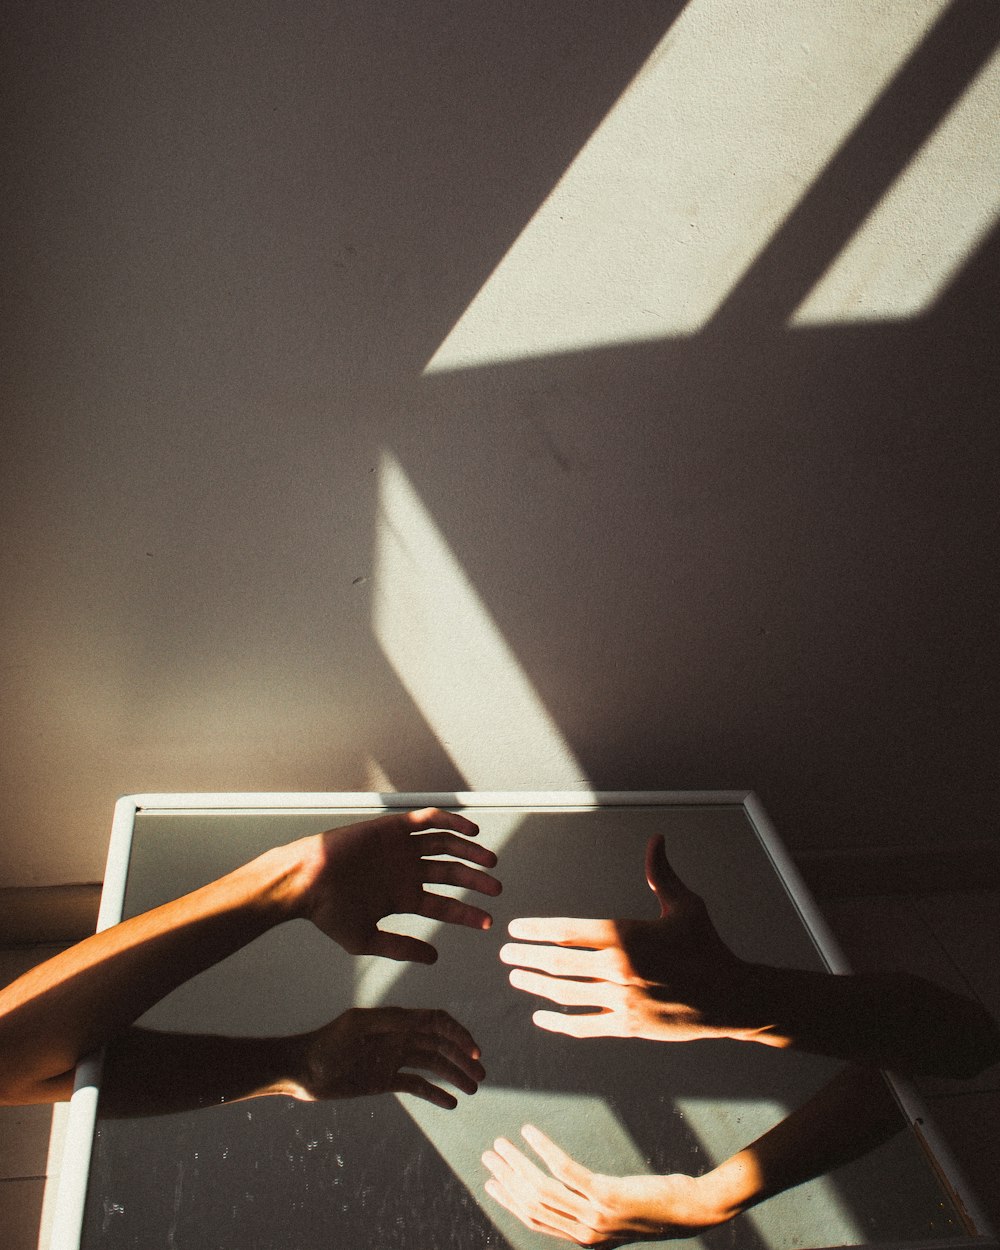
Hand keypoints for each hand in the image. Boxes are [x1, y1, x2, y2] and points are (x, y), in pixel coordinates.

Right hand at [290, 808, 501, 961]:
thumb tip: (434, 959)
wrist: (306, 882)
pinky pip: (429, 819)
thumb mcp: (366, 939)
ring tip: (490, 862)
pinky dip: (451, 821)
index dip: (467, 914)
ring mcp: (402, 848)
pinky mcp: (394, 827)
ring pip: (446, 845)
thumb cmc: (329, 912)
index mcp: (403, 896)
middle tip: (497, 889)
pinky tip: (470, 830)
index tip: (488, 923)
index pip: (444, 905)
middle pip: (451, 873)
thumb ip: (399, 948)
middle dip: (476, 881)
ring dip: (470, 851)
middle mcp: (407, 871)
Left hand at [291, 1006, 484, 1109]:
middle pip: (440, 1044)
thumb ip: (387, 1021)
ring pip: (433, 1064)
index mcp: (395, 1021)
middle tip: (481, 1074)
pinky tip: (451, 1103)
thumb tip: (420, 1018)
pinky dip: (434, 1093)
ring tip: (474, 1088)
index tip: (473, 1052)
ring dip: (454, 1074)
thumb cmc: (325, 1045)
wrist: (300, 1070)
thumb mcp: (355, 1027)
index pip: (435, 1022)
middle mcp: (398, 1037)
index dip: (457, 1034)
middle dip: (463, 1057)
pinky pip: (416, 1085)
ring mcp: (393, 1059)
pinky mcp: (385, 1080)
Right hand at [483, 1125, 719, 1244]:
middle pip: (533, 1204)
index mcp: (584, 1239)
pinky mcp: (606, 1195)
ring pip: (542, 1188)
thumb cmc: (655, 1206)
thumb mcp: (617, 1214)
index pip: (536, 1221)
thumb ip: (591, 1210)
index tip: (490, 1181)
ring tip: (502, 1142)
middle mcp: (585, 1232)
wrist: (691, 1210)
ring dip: (517, 1163)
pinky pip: (565, 1170)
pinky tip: (529, 1132)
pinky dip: (542, 1149)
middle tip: (489, 1155)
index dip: (510, 1201)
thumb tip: (569, 1190)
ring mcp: (595, 1216)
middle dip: (507, 1178)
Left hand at [499, 835, 742, 1041]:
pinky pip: (585, 1025)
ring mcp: (623, 999)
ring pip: (566, 993)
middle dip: (527, 958)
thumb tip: (656, 838)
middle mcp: (620, 967)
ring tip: (517, 978)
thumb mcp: (686, 904)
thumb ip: (661, 874)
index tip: (514, 930)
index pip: (568, 930)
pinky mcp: (629, 1026)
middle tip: (504, 956)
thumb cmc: (707, 945)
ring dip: (536, 986)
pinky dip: (559, 1022)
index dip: (536, 930)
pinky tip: (541, 1016)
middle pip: (559, 963)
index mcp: (626, 934)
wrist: (733, 997)